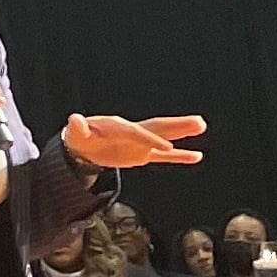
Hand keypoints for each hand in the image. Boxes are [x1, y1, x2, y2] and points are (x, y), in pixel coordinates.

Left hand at [65, 113, 206, 168]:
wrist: (83, 146)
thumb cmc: (80, 137)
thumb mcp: (75, 133)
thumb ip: (77, 127)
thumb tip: (75, 119)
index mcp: (118, 126)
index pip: (137, 132)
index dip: (150, 140)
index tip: (166, 147)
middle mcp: (133, 131)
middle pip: (157, 128)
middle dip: (177, 126)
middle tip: (198, 121)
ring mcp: (140, 143)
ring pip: (165, 138)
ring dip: (183, 133)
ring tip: (201, 126)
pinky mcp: (143, 154)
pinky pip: (164, 156)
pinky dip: (179, 156)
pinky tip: (196, 156)